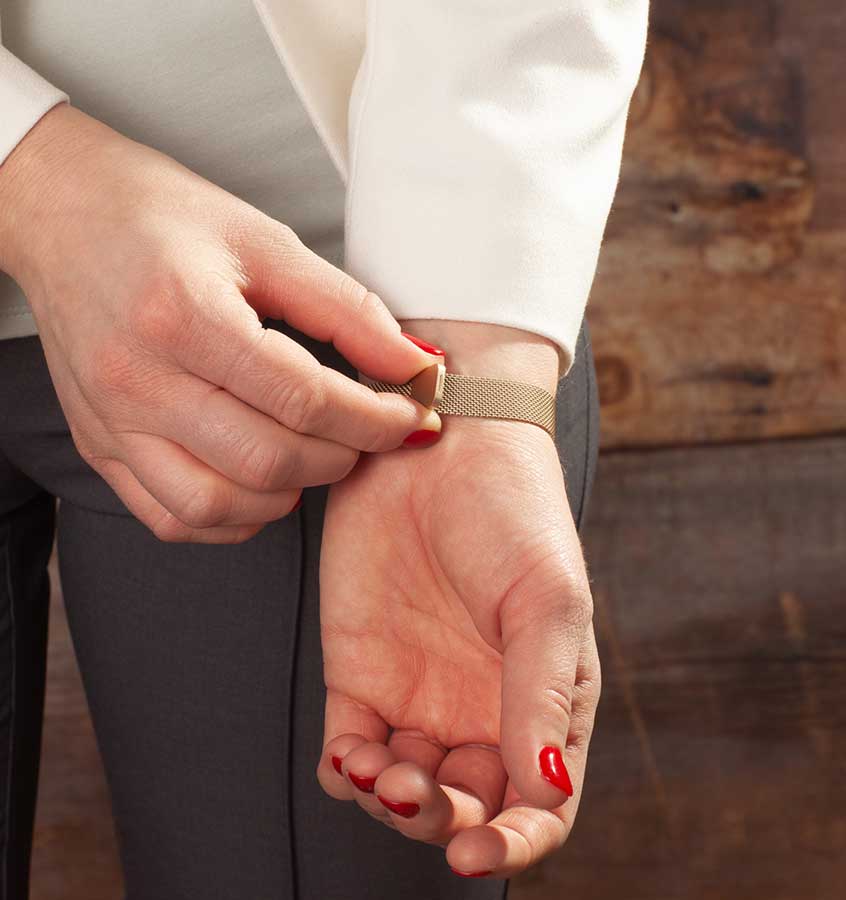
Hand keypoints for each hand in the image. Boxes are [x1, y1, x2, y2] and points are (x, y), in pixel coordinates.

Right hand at [0, 105, 439, 541]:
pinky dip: (231, 518)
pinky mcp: (99, 444)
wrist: (62, 212)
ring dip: (290, 494)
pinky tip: (262, 485)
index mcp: (183, 314)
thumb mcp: (266, 242)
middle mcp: (137, 378)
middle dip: (342, 457)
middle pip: (267, 459)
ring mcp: (112, 420)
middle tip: (368, 432)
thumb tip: (411, 363)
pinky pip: (171, 517)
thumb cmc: (161, 217)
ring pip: (217, 505)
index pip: (303, 398)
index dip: (374, 418)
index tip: (408, 416)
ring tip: (317, 456)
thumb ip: (346, 309)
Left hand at [317, 322, 599, 877]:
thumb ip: (542, 695)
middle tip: (415, 791)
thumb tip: (546, 792)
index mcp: (542, 698)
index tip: (477, 852)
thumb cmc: (514, 511)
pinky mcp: (360, 672)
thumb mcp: (547, 598)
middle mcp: (481, 707)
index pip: (540, 803)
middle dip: (438, 824)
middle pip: (464, 808)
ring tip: (376, 766)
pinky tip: (350, 753)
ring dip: (388, 802)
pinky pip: (349, 751)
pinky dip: (345, 772)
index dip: (516, 844)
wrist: (438, 443)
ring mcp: (419, 693)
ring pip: (401, 791)